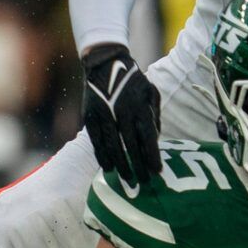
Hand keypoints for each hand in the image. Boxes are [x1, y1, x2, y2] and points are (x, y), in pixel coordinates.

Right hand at [81, 43, 162, 185]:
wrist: (105, 63)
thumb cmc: (133, 80)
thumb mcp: (151, 92)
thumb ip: (154, 116)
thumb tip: (157, 138)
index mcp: (140, 107)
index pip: (148, 137)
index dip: (152, 156)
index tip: (157, 172)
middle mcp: (122, 112)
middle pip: (131, 146)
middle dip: (138, 167)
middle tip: (143, 184)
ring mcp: (104, 115)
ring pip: (113, 146)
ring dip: (120, 166)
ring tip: (127, 181)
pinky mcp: (90, 117)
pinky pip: (96, 141)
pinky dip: (102, 156)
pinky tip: (108, 168)